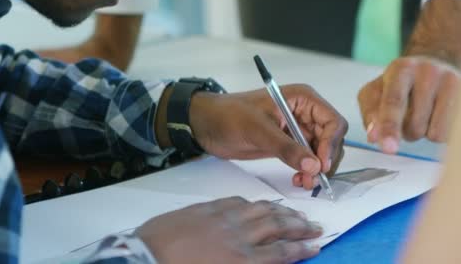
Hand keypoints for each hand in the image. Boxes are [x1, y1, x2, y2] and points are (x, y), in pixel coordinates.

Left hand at [136, 197, 322, 263]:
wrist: (144, 258)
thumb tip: (262, 260)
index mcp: (242, 260)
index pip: (281, 252)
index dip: (301, 247)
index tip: (316, 244)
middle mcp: (238, 237)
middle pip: (277, 227)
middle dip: (299, 226)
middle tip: (315, 225)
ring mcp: (224, 219)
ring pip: (261, 210)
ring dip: (282, 211)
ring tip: (296, 212)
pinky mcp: (208, 208)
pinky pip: (238, 201)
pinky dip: (253, 202)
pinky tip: (260, 203)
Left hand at [190, 84, 347, 189]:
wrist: (207, 124)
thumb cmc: (229, 115)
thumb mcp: (258, 129)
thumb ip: (286, 147)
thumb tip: (313, 165)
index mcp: (302, 99)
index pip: (332, 121)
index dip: (331, 144)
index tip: (320, 164)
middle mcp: (304, 113)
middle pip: (331, 139)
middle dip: (325, 160)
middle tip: (313, 178)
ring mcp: (297, 129)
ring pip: (320, 152)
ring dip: (317, 169)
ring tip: (304, 182)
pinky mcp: (288, 144)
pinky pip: (307, 160)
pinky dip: (306, 171)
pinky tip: (297, 179)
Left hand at [358, 56, 460, 152]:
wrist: (436, 62)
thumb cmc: (400, 83)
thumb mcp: (376, 92)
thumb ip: (370, 113)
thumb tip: (374, 137)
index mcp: (401, 69)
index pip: (394, 102)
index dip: (389, 127)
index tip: (389, 148)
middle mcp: (430, 71)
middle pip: (415, 126)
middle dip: (407, 130)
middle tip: (410, 113)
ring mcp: (454, 83)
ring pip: (436, 134)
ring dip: (427, 133)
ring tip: (426, 113)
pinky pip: (454, 134)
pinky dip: (444, 132)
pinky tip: (442, 115)